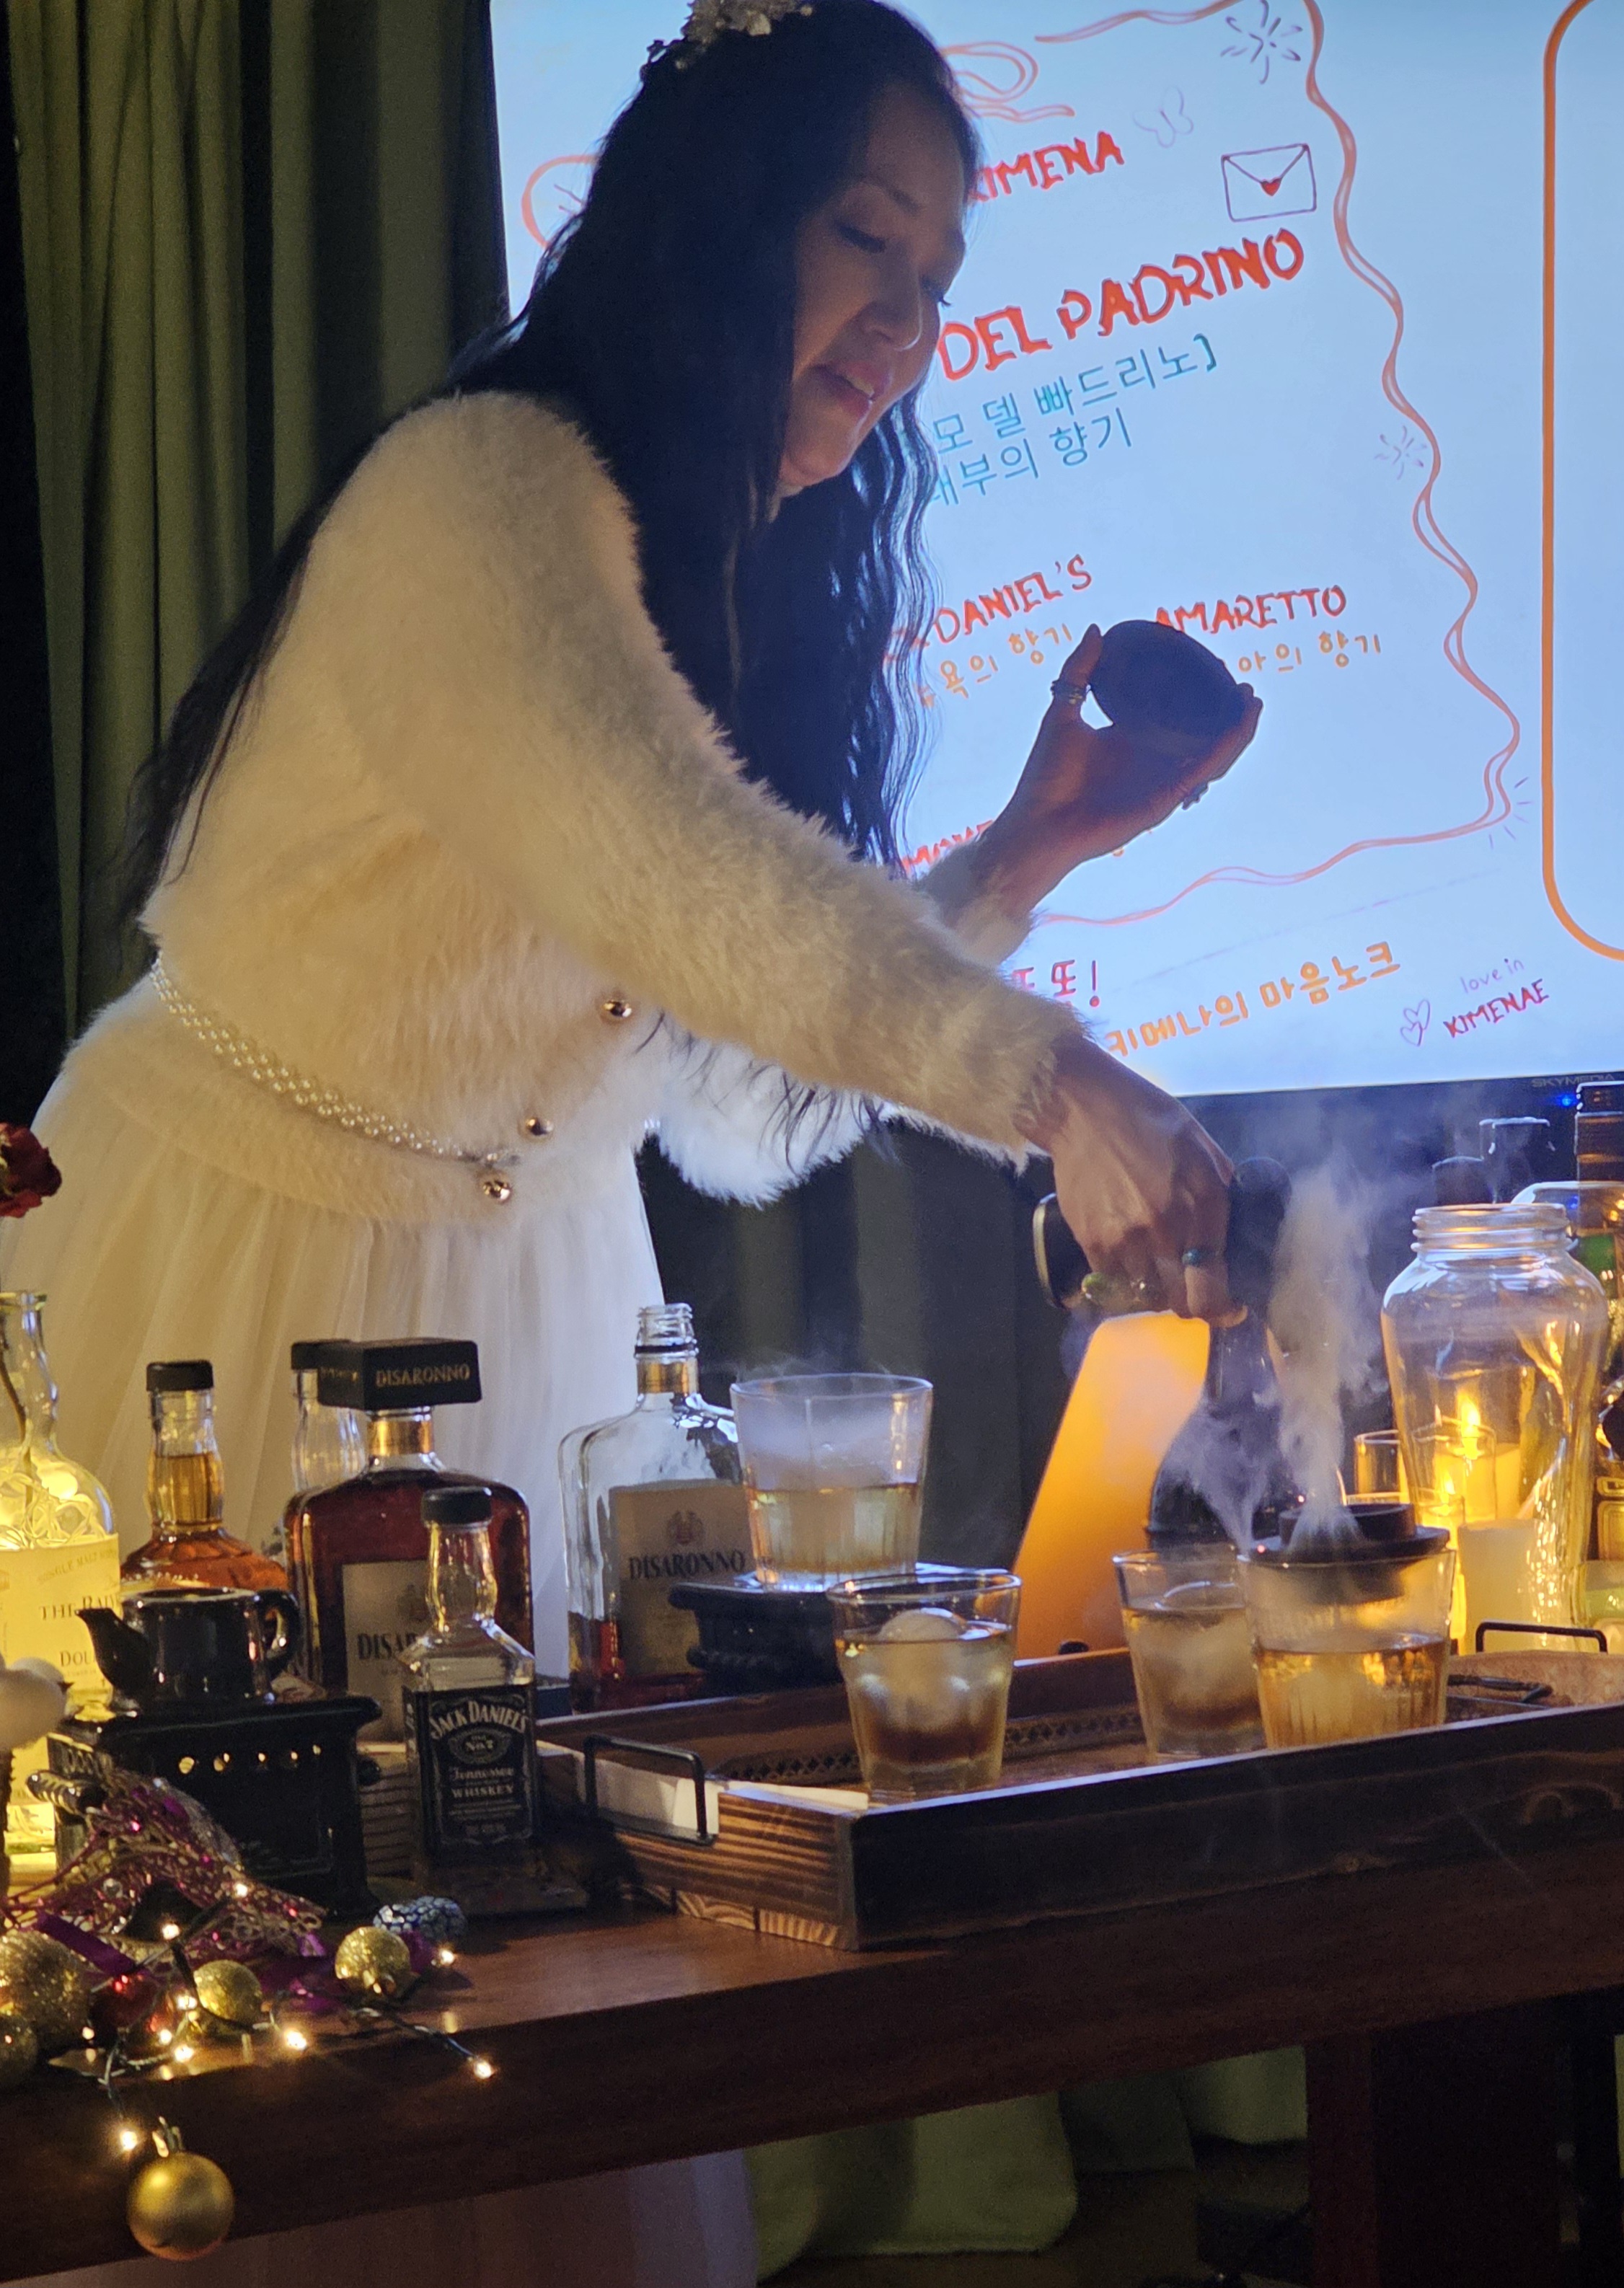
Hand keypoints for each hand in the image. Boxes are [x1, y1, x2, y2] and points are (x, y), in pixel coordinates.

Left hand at [976, 627, 1261, 914]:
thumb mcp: (1063, 710)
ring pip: (1211, 754)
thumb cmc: (1045, 777)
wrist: (1039, 822)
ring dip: (1237, 729)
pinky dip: (1224, 749)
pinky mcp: (1166, 799)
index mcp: (1131, 740)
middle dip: (1225, 710)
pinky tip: (1238, 725)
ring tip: (1251, 701)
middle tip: (1240, 683)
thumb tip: (1096, 630)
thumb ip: (1078, 672)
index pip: (1172, 714)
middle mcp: (1151, 760)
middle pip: (1199, 733)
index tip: (1211, 666)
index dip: (1196, 693)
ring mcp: (1161, 781)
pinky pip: (1202, 772)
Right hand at [1019, 1029, 1234, 1319]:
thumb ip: (1222, 1194)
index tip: (1229, 1307)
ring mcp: (1126, 1241)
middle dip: (1191, 1300)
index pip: (1213, 1290)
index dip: (1224, 1310)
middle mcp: (1166, 1231)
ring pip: (1147, 1295)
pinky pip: (1114, 1282)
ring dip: (1156, 1287)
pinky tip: (1128, 1251)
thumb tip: (1235, 1234)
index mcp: (1203, 1206)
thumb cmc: (1150, 1122)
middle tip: (1191, 1285)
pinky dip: (1124, 1276)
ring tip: (1156, 1263)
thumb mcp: (1202, 1150)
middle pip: (1180, 1302)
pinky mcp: (1092, 1242)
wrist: (1084, 1110)